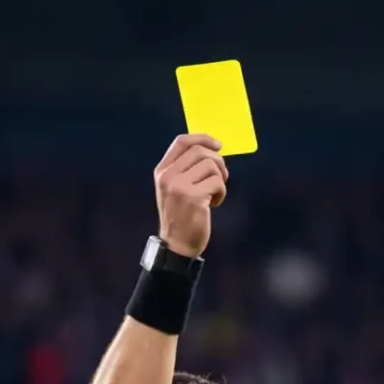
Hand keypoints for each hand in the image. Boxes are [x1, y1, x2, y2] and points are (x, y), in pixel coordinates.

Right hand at [154, 133, 227, 257]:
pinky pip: (217, 182)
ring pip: (212, 166)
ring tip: (214, 194)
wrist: (177, 245)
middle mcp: (168, 176)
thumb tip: (212, 149)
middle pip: (201, 151)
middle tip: (221, 178)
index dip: (203, 138)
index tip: (219, 145)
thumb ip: (186, 168)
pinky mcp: (193, 197)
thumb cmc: (181, 216)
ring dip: (220, 180)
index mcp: (162, 171)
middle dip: (218, 162)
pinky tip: (214, 204)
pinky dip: (221, 192)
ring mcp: (179, 186)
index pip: (182, 141)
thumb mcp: (175, 188)